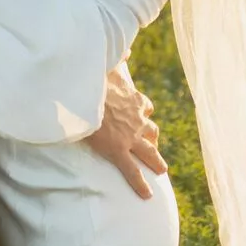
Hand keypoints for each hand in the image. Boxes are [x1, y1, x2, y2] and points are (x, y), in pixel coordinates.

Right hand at [87, 65, 166, 197]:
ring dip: (156, 160)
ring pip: (149, 151)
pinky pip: (132, 171)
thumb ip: (118, 58)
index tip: (141, 113)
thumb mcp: (107, 65)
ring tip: (161, 170)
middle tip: (155, 147)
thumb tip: (126, 49)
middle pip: (151, 131)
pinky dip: (140, 184)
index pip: (144, 106)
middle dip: (153, 139)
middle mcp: (136, 119)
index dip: (142, 111)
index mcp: (133, 99)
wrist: (83, 96)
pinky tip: (147, 196)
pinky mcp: (119, 151)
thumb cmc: (93, 79)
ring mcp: (129, 137)